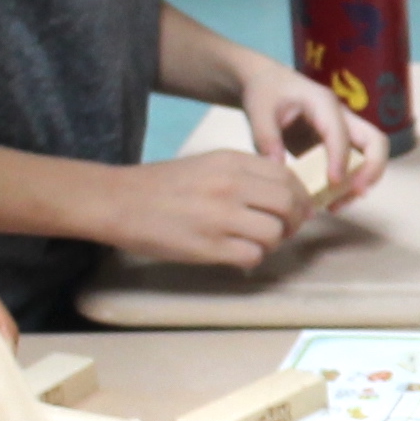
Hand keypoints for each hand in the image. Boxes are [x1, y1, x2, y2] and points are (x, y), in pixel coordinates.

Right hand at [84, 153, 308, 269]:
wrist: (120, 200)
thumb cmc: (163, 185)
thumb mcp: (208, 164)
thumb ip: (244, 175)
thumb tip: (283, 197)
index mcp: (232, 161)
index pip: (287, 177)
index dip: (299, 197)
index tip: (297, 209)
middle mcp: (231, 185)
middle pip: (288, 204)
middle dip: (294, 222)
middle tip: (284, 231)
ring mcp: (220, 216)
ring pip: (274, 233)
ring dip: (271, 243)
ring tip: (254, 243)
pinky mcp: (209, 246)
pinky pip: (252, 256)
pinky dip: (251, 259)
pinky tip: (237, 255)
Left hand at [236, 60, 386, 204]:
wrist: (267, 83)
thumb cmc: (265, 93)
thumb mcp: (258, 110)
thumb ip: (265, 137)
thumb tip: (278, 168)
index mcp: (324, 103)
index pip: (342, 132)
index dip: (341, 158)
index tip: (333, 183)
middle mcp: (342, 117)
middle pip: (376, 141)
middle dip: (372, 169)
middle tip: (356, 193)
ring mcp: (344, 131)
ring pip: (370, 157)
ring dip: (362, 182)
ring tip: (336, 206)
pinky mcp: (338, 146)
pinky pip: (355, 166)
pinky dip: (348, 185)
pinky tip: (328, 202)